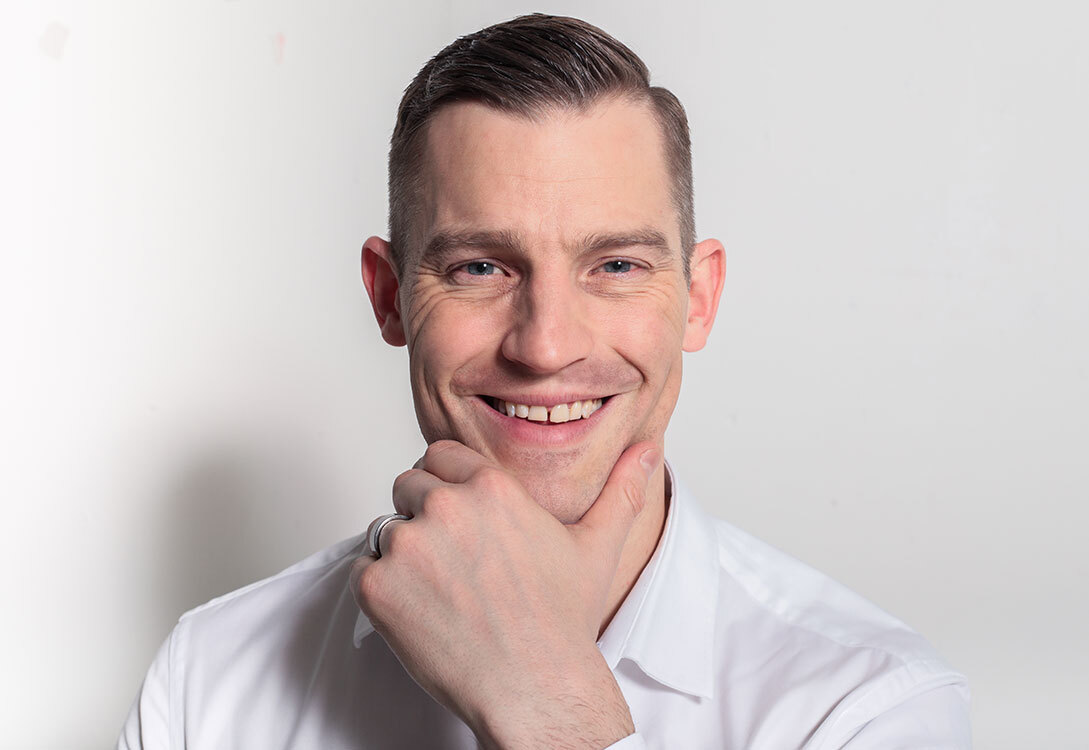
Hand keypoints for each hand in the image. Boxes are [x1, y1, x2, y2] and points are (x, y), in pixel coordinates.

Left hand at [348, 439, 661, 748]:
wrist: (534, 687)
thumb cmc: (562, 621)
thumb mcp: (596, 547)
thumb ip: (620, 490)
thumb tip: (649, 448)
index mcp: (492, 486)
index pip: (439, 456)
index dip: (448, 486)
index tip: (461, 521)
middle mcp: (446, 505)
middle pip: (407, 486)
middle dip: (422, 515)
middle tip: (452, 563)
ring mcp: (408, 545)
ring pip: (385, 529)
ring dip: (402, 553)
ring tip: (440, 591)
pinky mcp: (378, 585)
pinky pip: (362, 568)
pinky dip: (383, 590)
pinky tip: (421, 613)